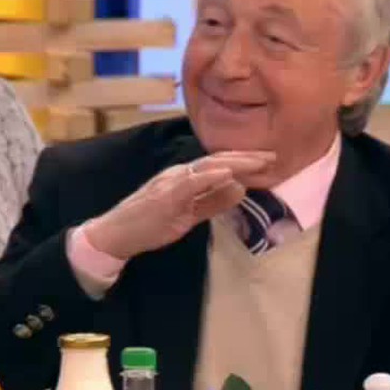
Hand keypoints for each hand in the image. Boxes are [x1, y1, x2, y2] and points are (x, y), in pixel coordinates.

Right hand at [85, 151, 276, 259]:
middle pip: (218, 160)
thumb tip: (241, 189)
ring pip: (207, 167)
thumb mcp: (189, 214)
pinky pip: (189, 183)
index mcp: (186, 177)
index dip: (245, 161)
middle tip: (272, 155)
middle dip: (246, 158)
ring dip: (234, 162)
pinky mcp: (164, 196)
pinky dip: (209, 176)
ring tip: (257, 161)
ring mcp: (171, 183)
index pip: (220, 165)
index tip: (268, 160)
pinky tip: (227, 173)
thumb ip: (214, 202)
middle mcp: (180, 174)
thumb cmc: (150, 225)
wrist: (116, 234)